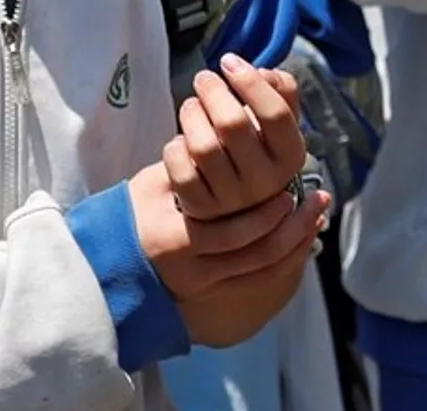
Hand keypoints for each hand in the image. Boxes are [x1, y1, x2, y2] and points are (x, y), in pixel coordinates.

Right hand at [128, 163, 328, 347]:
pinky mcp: (213, 291)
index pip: (231, 233)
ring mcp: (205, 285)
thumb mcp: (152, 183)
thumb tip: (227, 136)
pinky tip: (302, 239)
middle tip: (316, 202)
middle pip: (257, 257)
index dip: (265, 215)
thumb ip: (188, 163)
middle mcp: (194, 270)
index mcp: (176, 240)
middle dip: (292, 230)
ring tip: (316, 218)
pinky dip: (286, 259)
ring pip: (263, 271)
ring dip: (296, 244)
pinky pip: (259, 280)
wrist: (110, 260)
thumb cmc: (129, 214)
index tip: (289, 191)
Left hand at [163, 55, 305, 221]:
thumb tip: (266, 74)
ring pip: (203, 146)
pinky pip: (180, 168)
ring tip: (191, 106)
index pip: (275, 114)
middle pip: (233, 123)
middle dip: (212, 91)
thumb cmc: (253, 147)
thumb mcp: (275, 124)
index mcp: (291, 157)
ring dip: (191, 114)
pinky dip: (174, 147)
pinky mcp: (200, 208)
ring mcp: (232, 200)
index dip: (249, 81)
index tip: (229, 61)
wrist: (232, 199)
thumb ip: (281, 93)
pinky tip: (181, 141)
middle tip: (203, 79)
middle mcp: (266, 183)